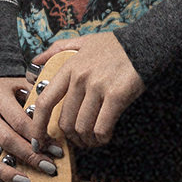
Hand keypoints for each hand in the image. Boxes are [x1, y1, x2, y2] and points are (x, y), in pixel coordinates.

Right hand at [0, 73, 63, 181]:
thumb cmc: (15, 91)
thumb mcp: (29, 88)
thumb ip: (41, 102)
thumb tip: (61, 126)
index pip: (19, 120)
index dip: (38, 137)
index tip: (56, 151)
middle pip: (5, 138)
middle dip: (29, 155)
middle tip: (48, 167)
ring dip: (7, 170)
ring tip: (26, 181)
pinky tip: (13, 178)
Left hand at [30, 31, 143, 148]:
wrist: (145, 44)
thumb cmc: (116, 46)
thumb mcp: (83, 41)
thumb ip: (58, 50)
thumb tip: (35, 60)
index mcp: (69, 67)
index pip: (45, 101)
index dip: (38, 125)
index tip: (38, 139)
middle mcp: (80, 77)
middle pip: (65, 121)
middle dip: (70, 137)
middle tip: (78, 140)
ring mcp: (98, 87)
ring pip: (82, 127)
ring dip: (86, 140)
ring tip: (92, 140)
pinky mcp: (116, 96)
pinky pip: (102, 128)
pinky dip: (101, 138)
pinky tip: (104, 137)